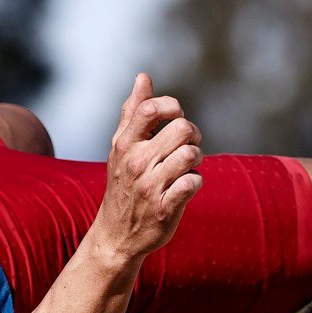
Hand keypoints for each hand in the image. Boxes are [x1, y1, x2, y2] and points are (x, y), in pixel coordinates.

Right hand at [93, 73, 202, 261]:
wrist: (115, 236)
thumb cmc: (122, 186)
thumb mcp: (121, 148)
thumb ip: (132, 112)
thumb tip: (143, 77)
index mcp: (125, 146)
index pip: (151, 109)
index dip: (172, 107)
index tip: (174, 119)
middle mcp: (136, 164)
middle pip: (181, 129)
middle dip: (192, 134)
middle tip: (187, 145)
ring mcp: (150, 187)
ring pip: (191, 154)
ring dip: (196, 160)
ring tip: (187, 167)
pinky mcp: (164, 208)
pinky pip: (193, 183)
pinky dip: (196, 183)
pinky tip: (186, 187)